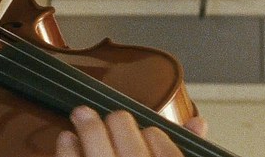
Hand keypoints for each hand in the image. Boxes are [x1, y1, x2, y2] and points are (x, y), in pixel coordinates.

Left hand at [55, 106, 207, 156]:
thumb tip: (198, 121)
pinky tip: (66, 137)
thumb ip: (183, 147)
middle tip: (114, 116)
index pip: (166, 152)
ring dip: (89, 127)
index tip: (151, 131)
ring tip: (81, 113)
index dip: (157, 137)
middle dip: (119, 123)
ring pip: (99, 151)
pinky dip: (67, 149)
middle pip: (130, 146)